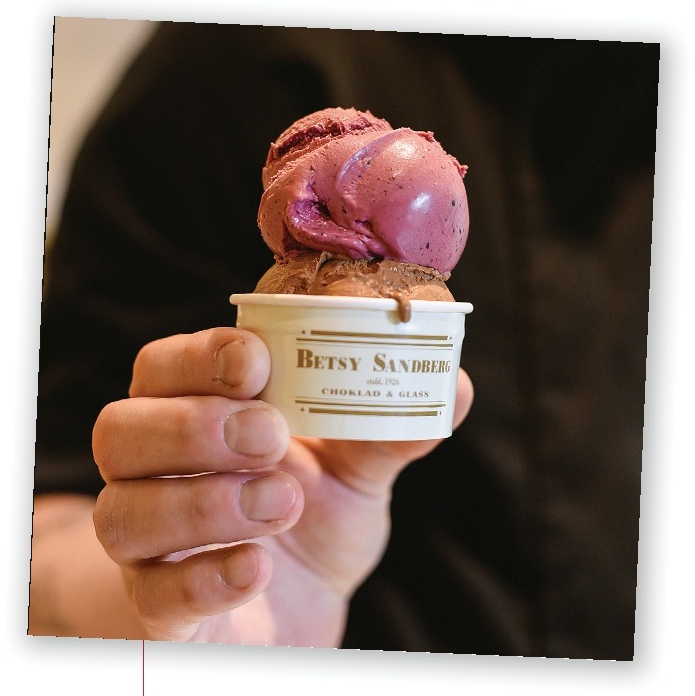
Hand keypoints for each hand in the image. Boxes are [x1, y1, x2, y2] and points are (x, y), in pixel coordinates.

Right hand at [92, 327, 472, 644]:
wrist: (295, 609)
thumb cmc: (312, 518)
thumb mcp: (353, 470)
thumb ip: (388, 430)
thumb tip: (454, 385)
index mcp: (195, 414)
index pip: (163, 367)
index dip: (198, 357)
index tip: (257, 362)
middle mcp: (153, 473)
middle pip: (120, 430)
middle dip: (194, 426)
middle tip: (269, 435)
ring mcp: (148, 547)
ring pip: (123, 513)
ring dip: (203, 502)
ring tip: (281, 502)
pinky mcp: (160, 614)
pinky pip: (153, 596)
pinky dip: (204, 578)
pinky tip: (257, 570)